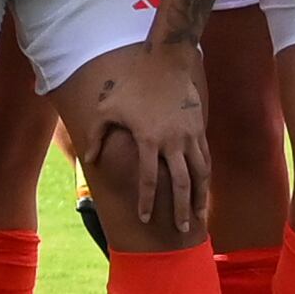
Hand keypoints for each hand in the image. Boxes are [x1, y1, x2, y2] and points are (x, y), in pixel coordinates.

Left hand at [84, 39, 209, 239]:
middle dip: (180, 210)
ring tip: (199, 217)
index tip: (145, 219)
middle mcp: (172, 142)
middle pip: (180, 184)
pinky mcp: (199, 130)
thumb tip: (89, 160)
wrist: (167, 63)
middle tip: (181, 230)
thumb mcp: (108, 108)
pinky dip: (206, 177)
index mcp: (148, 140)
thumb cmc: (133, 85)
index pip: (148, 179)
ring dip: (200, 198)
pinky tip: (204, 191)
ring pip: (200, 175)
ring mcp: (190, 136)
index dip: (146, 201)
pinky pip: (205, 159)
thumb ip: (97, 135)